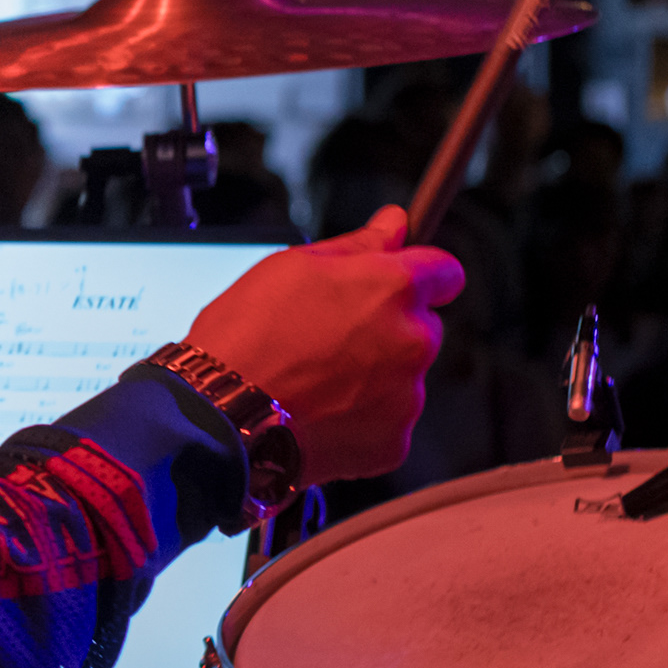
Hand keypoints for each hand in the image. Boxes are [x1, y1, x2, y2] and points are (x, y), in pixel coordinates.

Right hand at [187, 206, 463, 484]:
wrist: (221, 416)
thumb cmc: (246, 339)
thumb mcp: (291, 267)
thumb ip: (357, 245)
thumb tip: (393, 224)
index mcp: (392, 289)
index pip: (445, 270)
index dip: (422, 273)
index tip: (401, 282)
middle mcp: (412, 340)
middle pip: (421, 327)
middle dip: (387, 330)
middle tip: (329, 339)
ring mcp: (407, 397)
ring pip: (403, 378)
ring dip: (372, 377)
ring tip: (314, 381)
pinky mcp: (393, 443)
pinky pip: (387, 424)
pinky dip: (361, 420)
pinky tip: (319, 413)